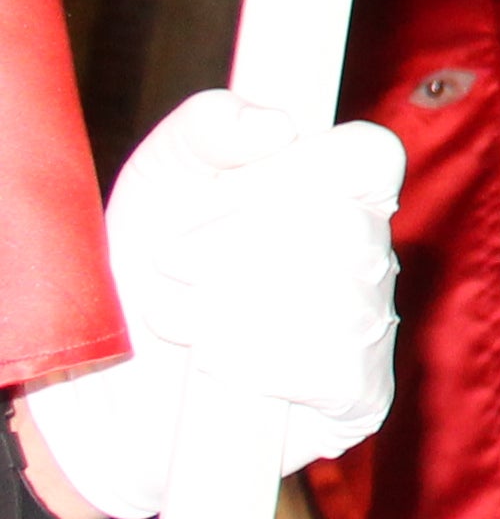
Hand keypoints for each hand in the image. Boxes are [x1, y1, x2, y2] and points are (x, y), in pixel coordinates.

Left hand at [27, 94, 402, 518]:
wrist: (109, 377)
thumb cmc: (144, 268)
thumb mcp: (161, 176)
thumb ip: (210, 125)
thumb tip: (275, 128)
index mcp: (337, 189)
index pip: (370, 155)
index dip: (291, 171)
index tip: (219, 193)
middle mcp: (370, 253)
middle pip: (338, 224)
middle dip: (229, 246)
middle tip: (176, 264)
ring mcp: (372, 325)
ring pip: (327, 295)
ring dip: (223, 307)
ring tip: (184, 318)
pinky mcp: (360, 393)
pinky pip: (323, 361)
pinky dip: (247, 360)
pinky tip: (215, 361)